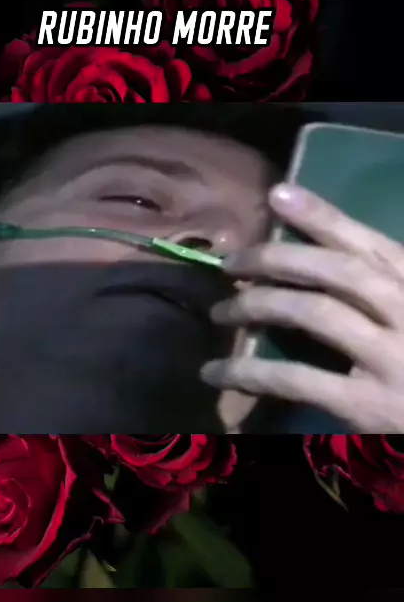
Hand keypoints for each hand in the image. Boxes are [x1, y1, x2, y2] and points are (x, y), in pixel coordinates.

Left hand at [201, 182, 403, 431]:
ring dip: (256, 305)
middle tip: (232, 261)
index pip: (368, 242)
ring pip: (313, 312)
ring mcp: (391, 358)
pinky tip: (216, 372)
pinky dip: (249, 373)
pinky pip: (297, 379)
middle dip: (277, 258)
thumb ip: (388, 286)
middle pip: (336, 270)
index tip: (278, 194)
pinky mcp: (369, 406)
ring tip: (220, 311)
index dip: (321, 215)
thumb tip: (327, 259)